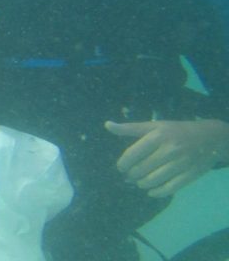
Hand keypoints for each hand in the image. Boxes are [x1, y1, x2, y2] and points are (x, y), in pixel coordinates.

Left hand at [106, 119, 228, 197]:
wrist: (210, 138)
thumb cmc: (176, 131)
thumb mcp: (154, 126)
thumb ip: (130, 128)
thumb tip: (107, 125)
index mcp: (157, 136)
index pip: (132, 154)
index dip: (122, 164)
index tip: (121, 167)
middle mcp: (169, 150)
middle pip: (141, 169)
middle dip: (131, 175)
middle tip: (129, 176)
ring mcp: (180, 164)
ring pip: (152, 180)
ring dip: (141, 184)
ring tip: (139, 182)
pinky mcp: (190, 175)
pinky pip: (169, 189)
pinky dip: (156, 192)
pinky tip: (151, 190)